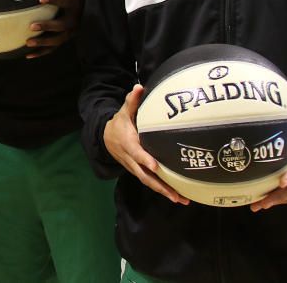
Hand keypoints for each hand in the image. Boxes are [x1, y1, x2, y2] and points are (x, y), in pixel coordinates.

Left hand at [26, 0, 84, 58]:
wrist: (93, 8)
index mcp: (75, 2)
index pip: (65, 2)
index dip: (54, 0)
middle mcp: (74, 18)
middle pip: (61, 25)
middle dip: (47, 26)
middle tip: (31, 25)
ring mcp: (71, 30)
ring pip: (57, 39)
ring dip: (43, 43)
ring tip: (27, 42)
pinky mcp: (67, 38)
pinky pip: (54, 47)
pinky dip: (42, 52)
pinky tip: (27, 55)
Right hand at [104, 84, 188, 204]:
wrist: (105, 137)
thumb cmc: (119, 122)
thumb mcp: (123, 111)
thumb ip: (132, 101)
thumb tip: (139, 87)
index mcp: (128, 142)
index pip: (136, 152)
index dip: (144, 159)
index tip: (155, 166)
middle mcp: (130, 158)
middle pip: (144, 174)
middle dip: (160, 185)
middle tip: (176, 194)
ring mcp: (134, 167)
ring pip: (148, 182)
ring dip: (164, 192)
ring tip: (181, 199)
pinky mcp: (138, 171)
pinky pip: (149, 182)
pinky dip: (162, 190)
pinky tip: (176, 196)